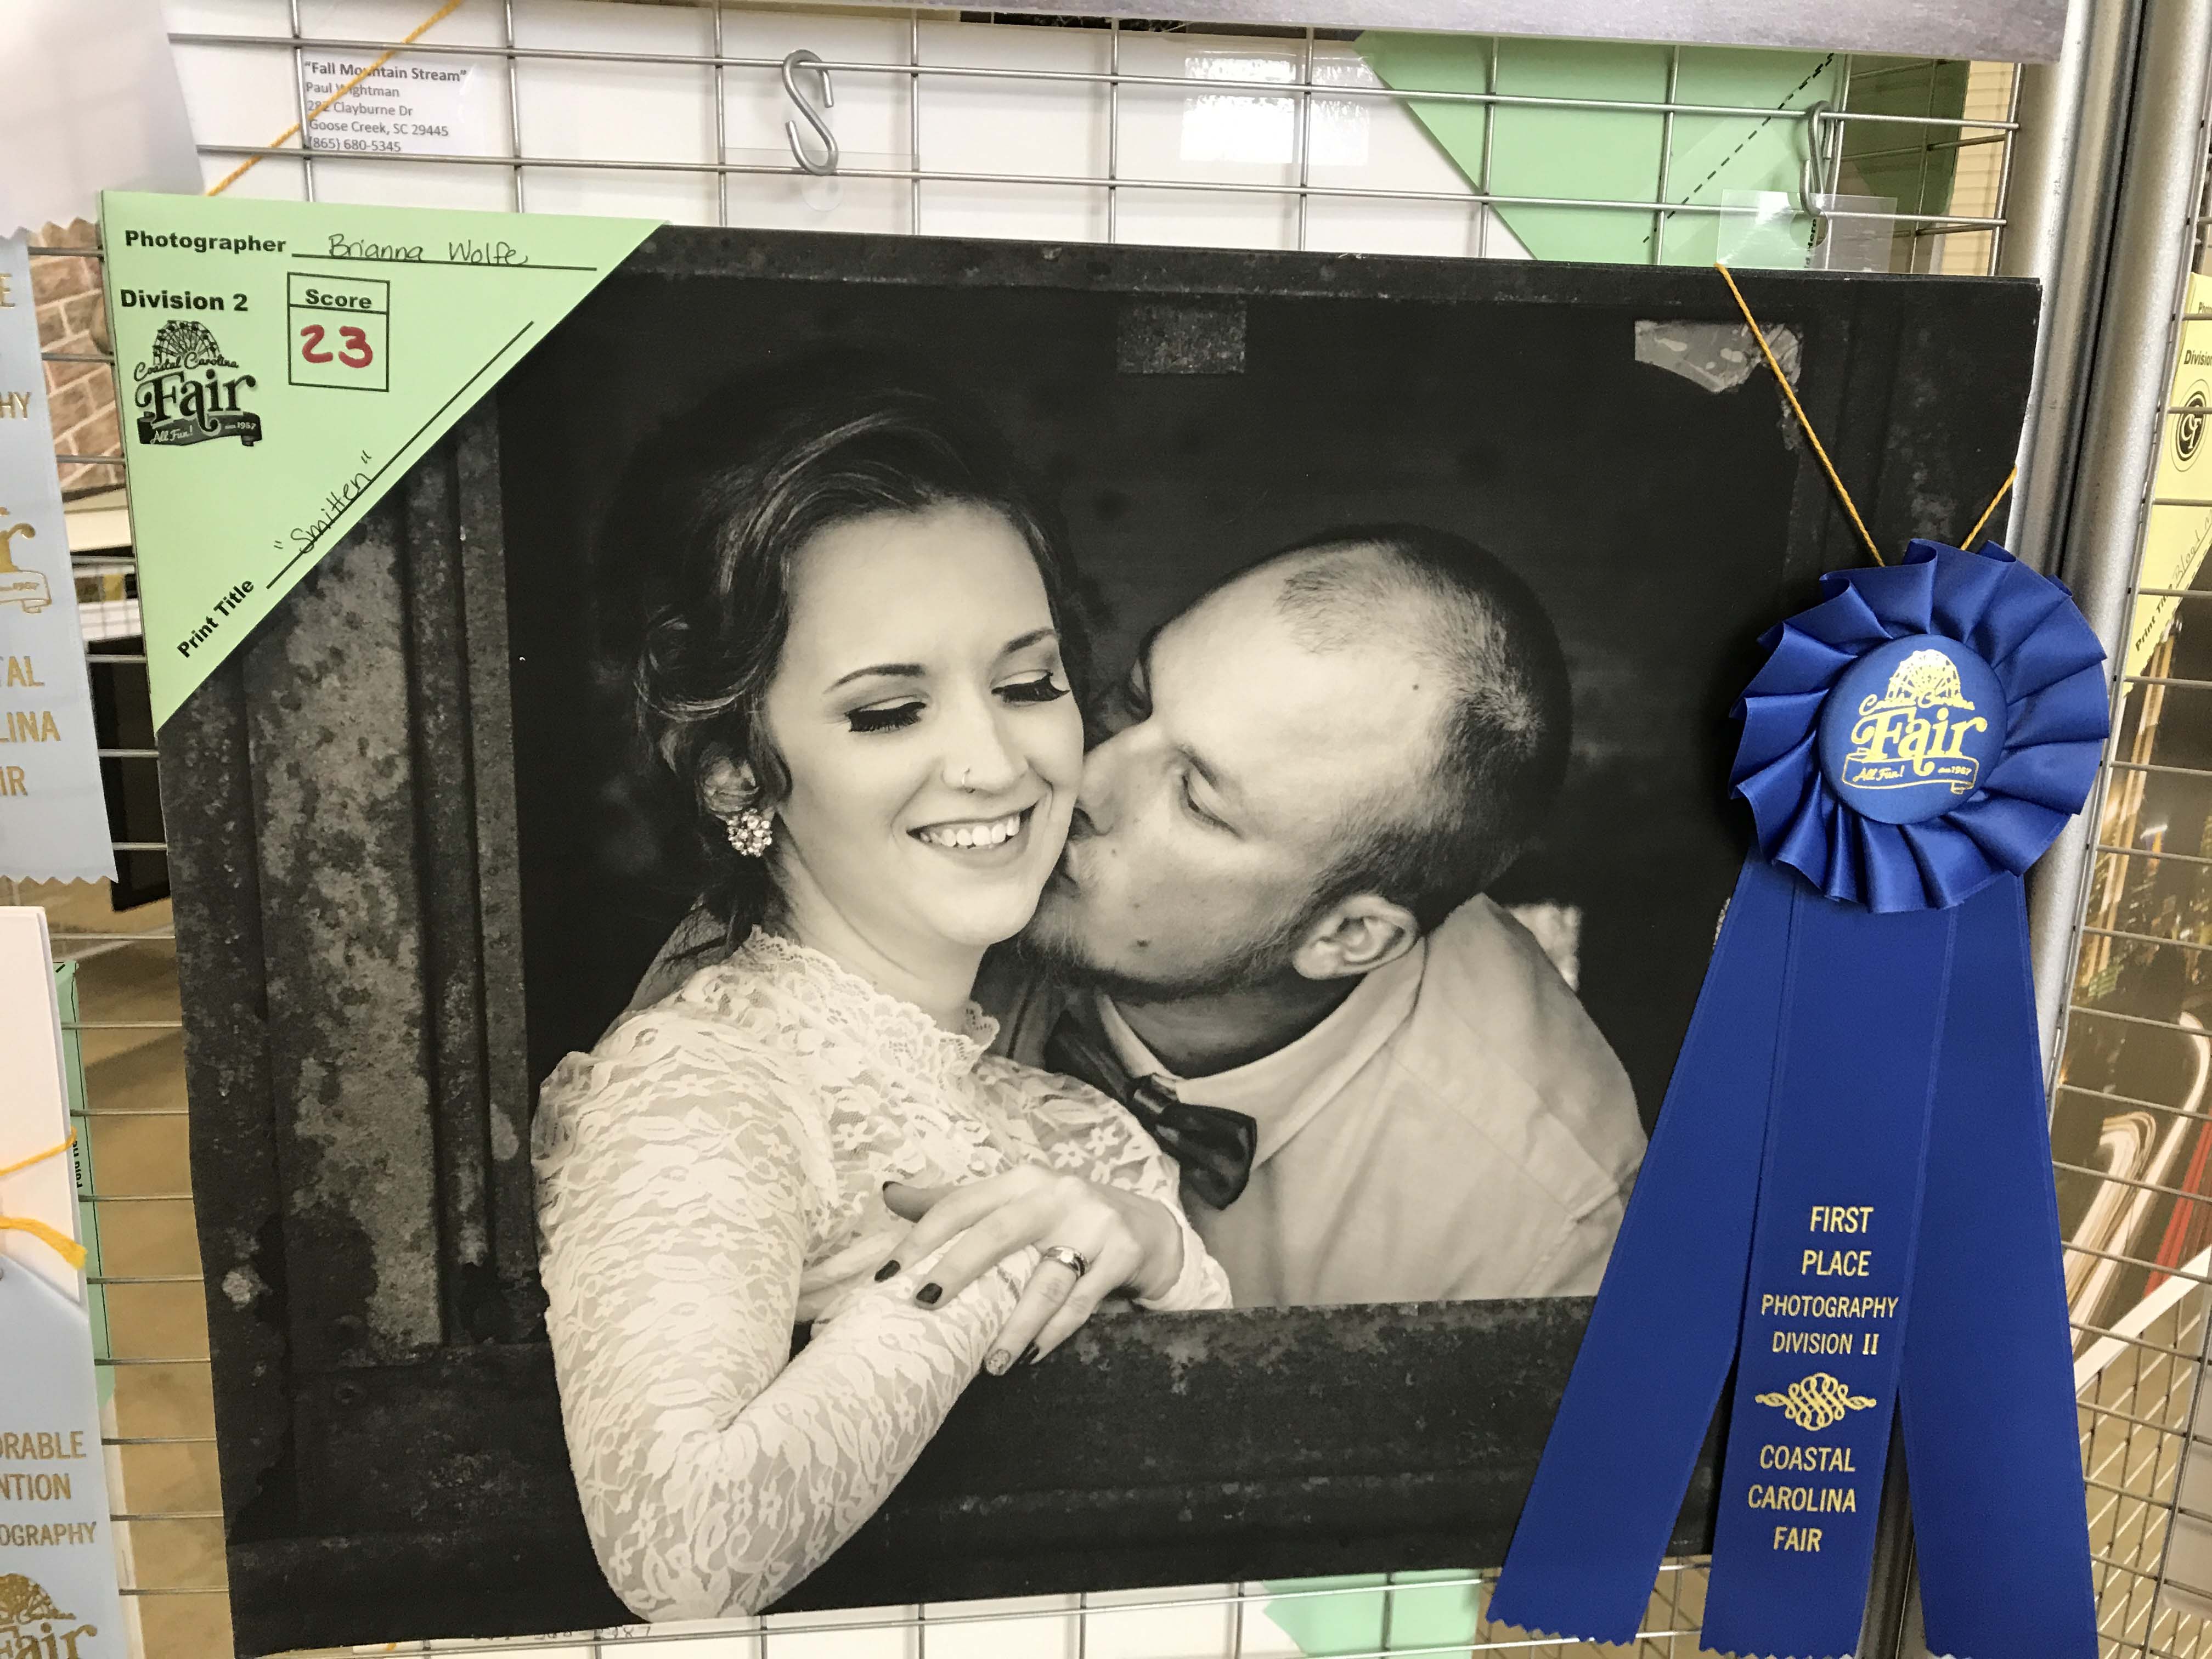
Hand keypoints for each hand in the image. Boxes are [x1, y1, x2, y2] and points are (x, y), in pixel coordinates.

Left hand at [881, 1168, 1184, 1368]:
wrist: (1149, 1228)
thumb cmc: (1066, 1220)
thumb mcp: (1016, 1203)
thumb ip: (956, 1202)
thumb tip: (888, 1194)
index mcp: (1021, 1180)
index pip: (961, 1203)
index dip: (921, 1238)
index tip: (886, 1277)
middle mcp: (1056, 1193)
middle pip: (999, 1233)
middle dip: (959, 1270)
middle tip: (925, 1305)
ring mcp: (1094, 1221)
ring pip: (1045, 1278)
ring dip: (1015, 1324)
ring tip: (990, 1364)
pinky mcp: (1124, 1251)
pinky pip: (1083, 1301)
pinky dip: (1055, 1332)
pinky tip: (1032, 1356)